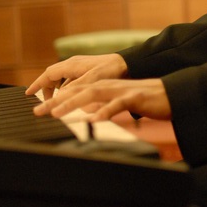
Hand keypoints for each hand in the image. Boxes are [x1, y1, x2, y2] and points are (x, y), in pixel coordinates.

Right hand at [26, 53, 128, 99]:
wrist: (129, 64)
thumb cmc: (112, 71)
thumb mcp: (91, 81)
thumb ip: (74, 89)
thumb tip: (57, 98)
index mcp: (72, 65)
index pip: (48, 74)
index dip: (37, 84)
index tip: (27, 93)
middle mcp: (74, 64)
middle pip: (53, 77)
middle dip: (46, 90)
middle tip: (45, 104)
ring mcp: (81, 68)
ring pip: (62, 80)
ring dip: (57, 91)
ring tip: (56, 103)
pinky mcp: (88, 72)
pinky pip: (71, 81)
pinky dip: (67, 90)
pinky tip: (71, 98)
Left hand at [33, 77, 171, 120]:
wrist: (169, 94)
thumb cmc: (144, 100)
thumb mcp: (119, 103)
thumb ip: (104, 106)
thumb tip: (90, 114)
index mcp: (103, 87)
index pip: (74, 91)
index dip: (55, 99)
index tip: (38, 109)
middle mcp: (108, 86)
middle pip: (77, 90)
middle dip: (56, 101)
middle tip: (37, 111)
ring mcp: (120, 91)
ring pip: (93, 95)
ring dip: (73, 103)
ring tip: (57, 114)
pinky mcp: (134, 98)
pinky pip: (117, 105)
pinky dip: (105, 111)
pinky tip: (94, 119)